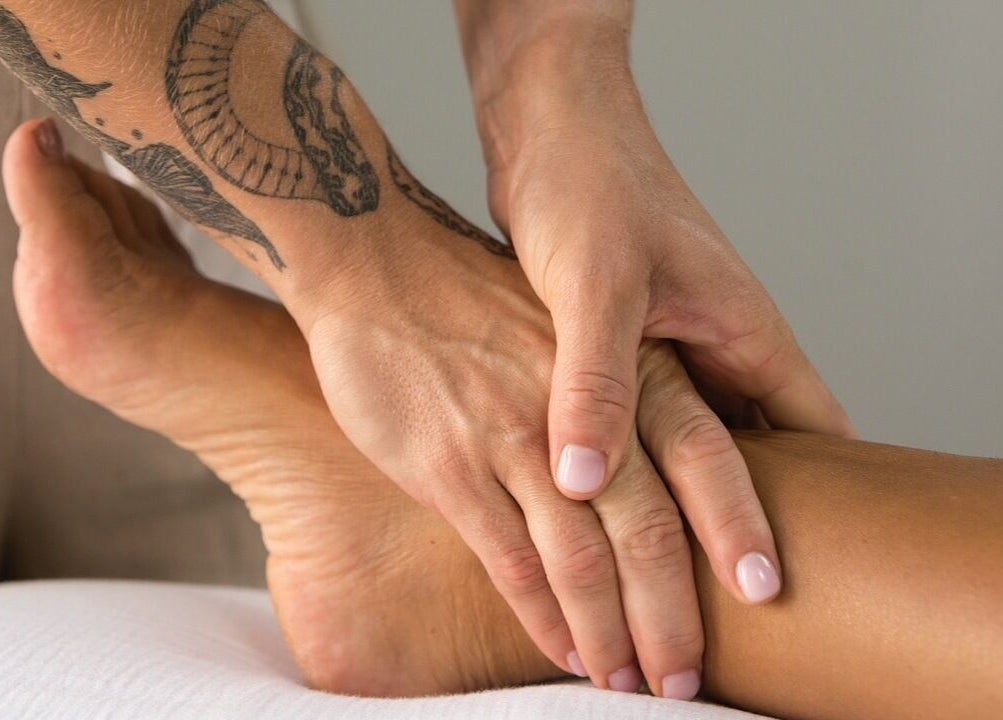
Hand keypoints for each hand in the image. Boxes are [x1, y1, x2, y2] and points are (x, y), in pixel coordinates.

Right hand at [307, 161, 716, 694]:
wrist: (378, 267)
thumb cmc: (477, 299)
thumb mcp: (573, 327)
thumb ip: (617, 396)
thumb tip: (656, 469)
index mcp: (623, 367)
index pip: (707, 459)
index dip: (737, 533)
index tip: (763, 597)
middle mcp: (579, 409)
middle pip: (651, 529)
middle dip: (675, 616)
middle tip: (689, 678)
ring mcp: (514, 440)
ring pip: (582, 560)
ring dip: (611, 634)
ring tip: (631, 683)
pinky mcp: (453, 469)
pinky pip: (511, 563)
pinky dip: (544, 618)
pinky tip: (566, 651)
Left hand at [465, 21, 854, 607]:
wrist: (549, 126)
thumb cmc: (588, 183)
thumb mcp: (594, 281)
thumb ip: (596, 378)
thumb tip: (585, 478)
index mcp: (744, 331)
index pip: (813, 434)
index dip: (812, 506)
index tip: (782, 579)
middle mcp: (717, 345)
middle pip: (760, 453)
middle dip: (744, 523)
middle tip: (717, 603)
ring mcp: (673, 347)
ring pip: (698, 442)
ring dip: (683, 501)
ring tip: (659, 573)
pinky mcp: (626, 345)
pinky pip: (646, 420)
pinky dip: (634, 464)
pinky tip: (602, 502)